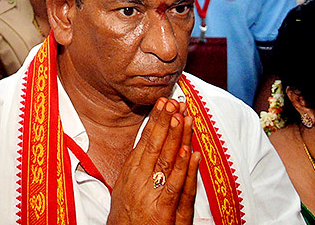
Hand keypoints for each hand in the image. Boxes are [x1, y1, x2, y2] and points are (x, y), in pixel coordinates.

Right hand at [106, 99, 200, 224]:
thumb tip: (144, 147)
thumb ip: (136, 169)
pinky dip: (183, 169)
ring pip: (165, 161)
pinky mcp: (162, 212)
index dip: (155, 121)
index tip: (163, 103)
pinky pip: (174, 187)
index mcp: (130, 173)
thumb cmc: (126, 218)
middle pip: (154, 145)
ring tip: (183, 117)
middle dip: (165, 122)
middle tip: (173, 101)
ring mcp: (150, 195)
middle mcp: (138, 180)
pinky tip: (190, 153)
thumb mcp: (124, 189)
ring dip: (176, 138)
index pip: (144, 141)